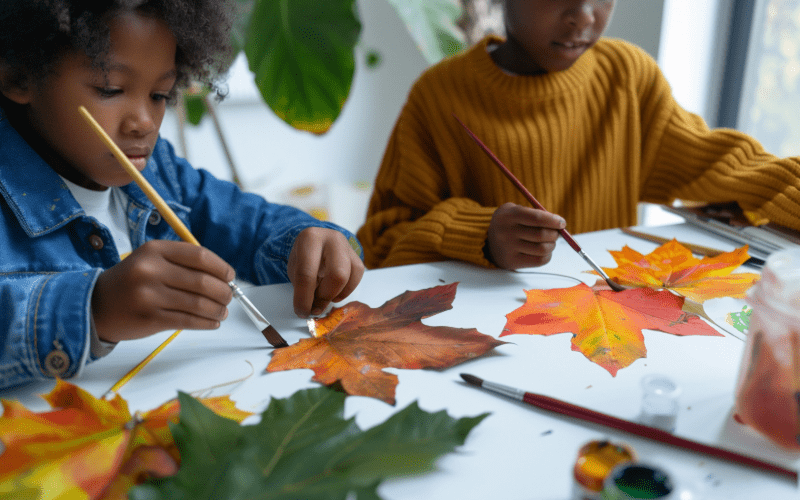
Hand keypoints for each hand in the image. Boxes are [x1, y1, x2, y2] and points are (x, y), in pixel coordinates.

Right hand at [92, 240, 234, 342]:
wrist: (96, 305)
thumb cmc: (132, 281)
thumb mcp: (151, 260)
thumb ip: (183, 263)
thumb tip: (222, 276)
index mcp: (155, 250)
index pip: (200, 256)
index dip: (221, 267)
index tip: (230, 276)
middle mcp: (151, 270)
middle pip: (202, 281)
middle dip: (223, 291)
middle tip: (229, 297)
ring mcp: (149, 295)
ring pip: (198, 303)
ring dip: (217, 309)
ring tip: (223, 312)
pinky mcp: (150, 319)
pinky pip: (188, 321)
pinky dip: (206, 322)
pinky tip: (212, 322)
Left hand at [287, 227, 364, 317]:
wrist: (316, 242)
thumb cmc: (304, 256)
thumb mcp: (296, 268)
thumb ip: (302, 286)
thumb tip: (313, 309)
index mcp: (310, 238)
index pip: (307, 273)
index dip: (304, 298)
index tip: (302, 312)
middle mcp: (332, 239)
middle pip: (337, 274)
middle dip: (325, 296)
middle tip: (316, 307)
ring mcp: (347, 246)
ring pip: (349, 277)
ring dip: (336, 294)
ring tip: (323, 297)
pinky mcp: (357, 256)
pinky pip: (357, 277)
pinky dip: (346, 291)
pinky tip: (335, 293)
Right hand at [485, 202, 565, 269]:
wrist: (488, 241)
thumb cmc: (508, 223)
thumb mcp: (514, 210)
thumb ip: (535, 213)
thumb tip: (558, 223)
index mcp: (507, 216)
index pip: (536, 218)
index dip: (553, 220)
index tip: (562, 222)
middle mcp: (506, 233)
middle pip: (541, 235)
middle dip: (555, 233)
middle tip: (556, 232)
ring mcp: (508, 249)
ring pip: (542, 249)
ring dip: (552, 245)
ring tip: (549, 241)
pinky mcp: (512, 262)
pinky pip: (539, 261)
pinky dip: (547, 255)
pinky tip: (543, 251)